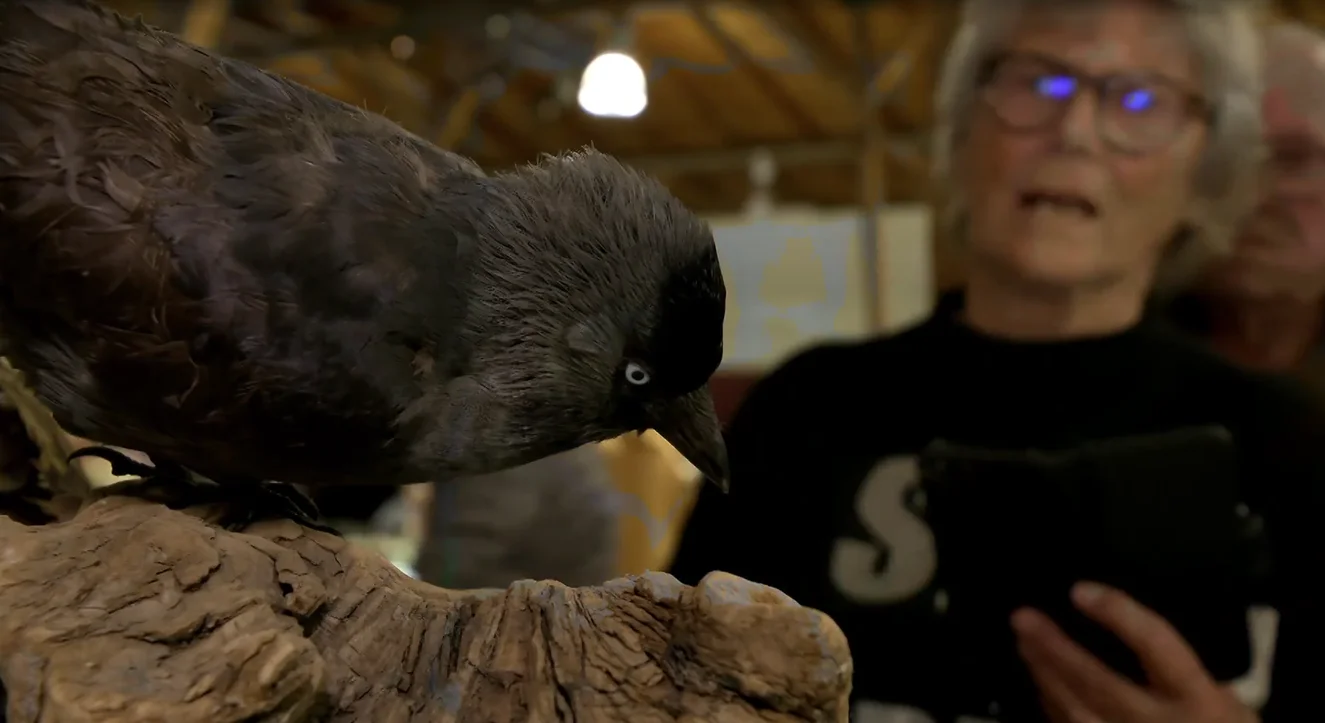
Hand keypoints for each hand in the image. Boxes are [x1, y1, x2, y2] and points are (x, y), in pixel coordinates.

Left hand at [1012, 582, 1257, 722]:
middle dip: (1055, 649)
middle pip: (1098, 682)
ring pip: (1074, 711)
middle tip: (1022, 618)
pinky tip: (1041, 683)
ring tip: (1023, 643)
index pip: (1156, 646)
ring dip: (1044, 675)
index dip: (1118, 615)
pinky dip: (1052, 705)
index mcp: (1198, 698)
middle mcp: (1159, 722)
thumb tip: (1128, 622)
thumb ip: (1180, 668)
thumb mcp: (1225, 700)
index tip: (1080, 590)